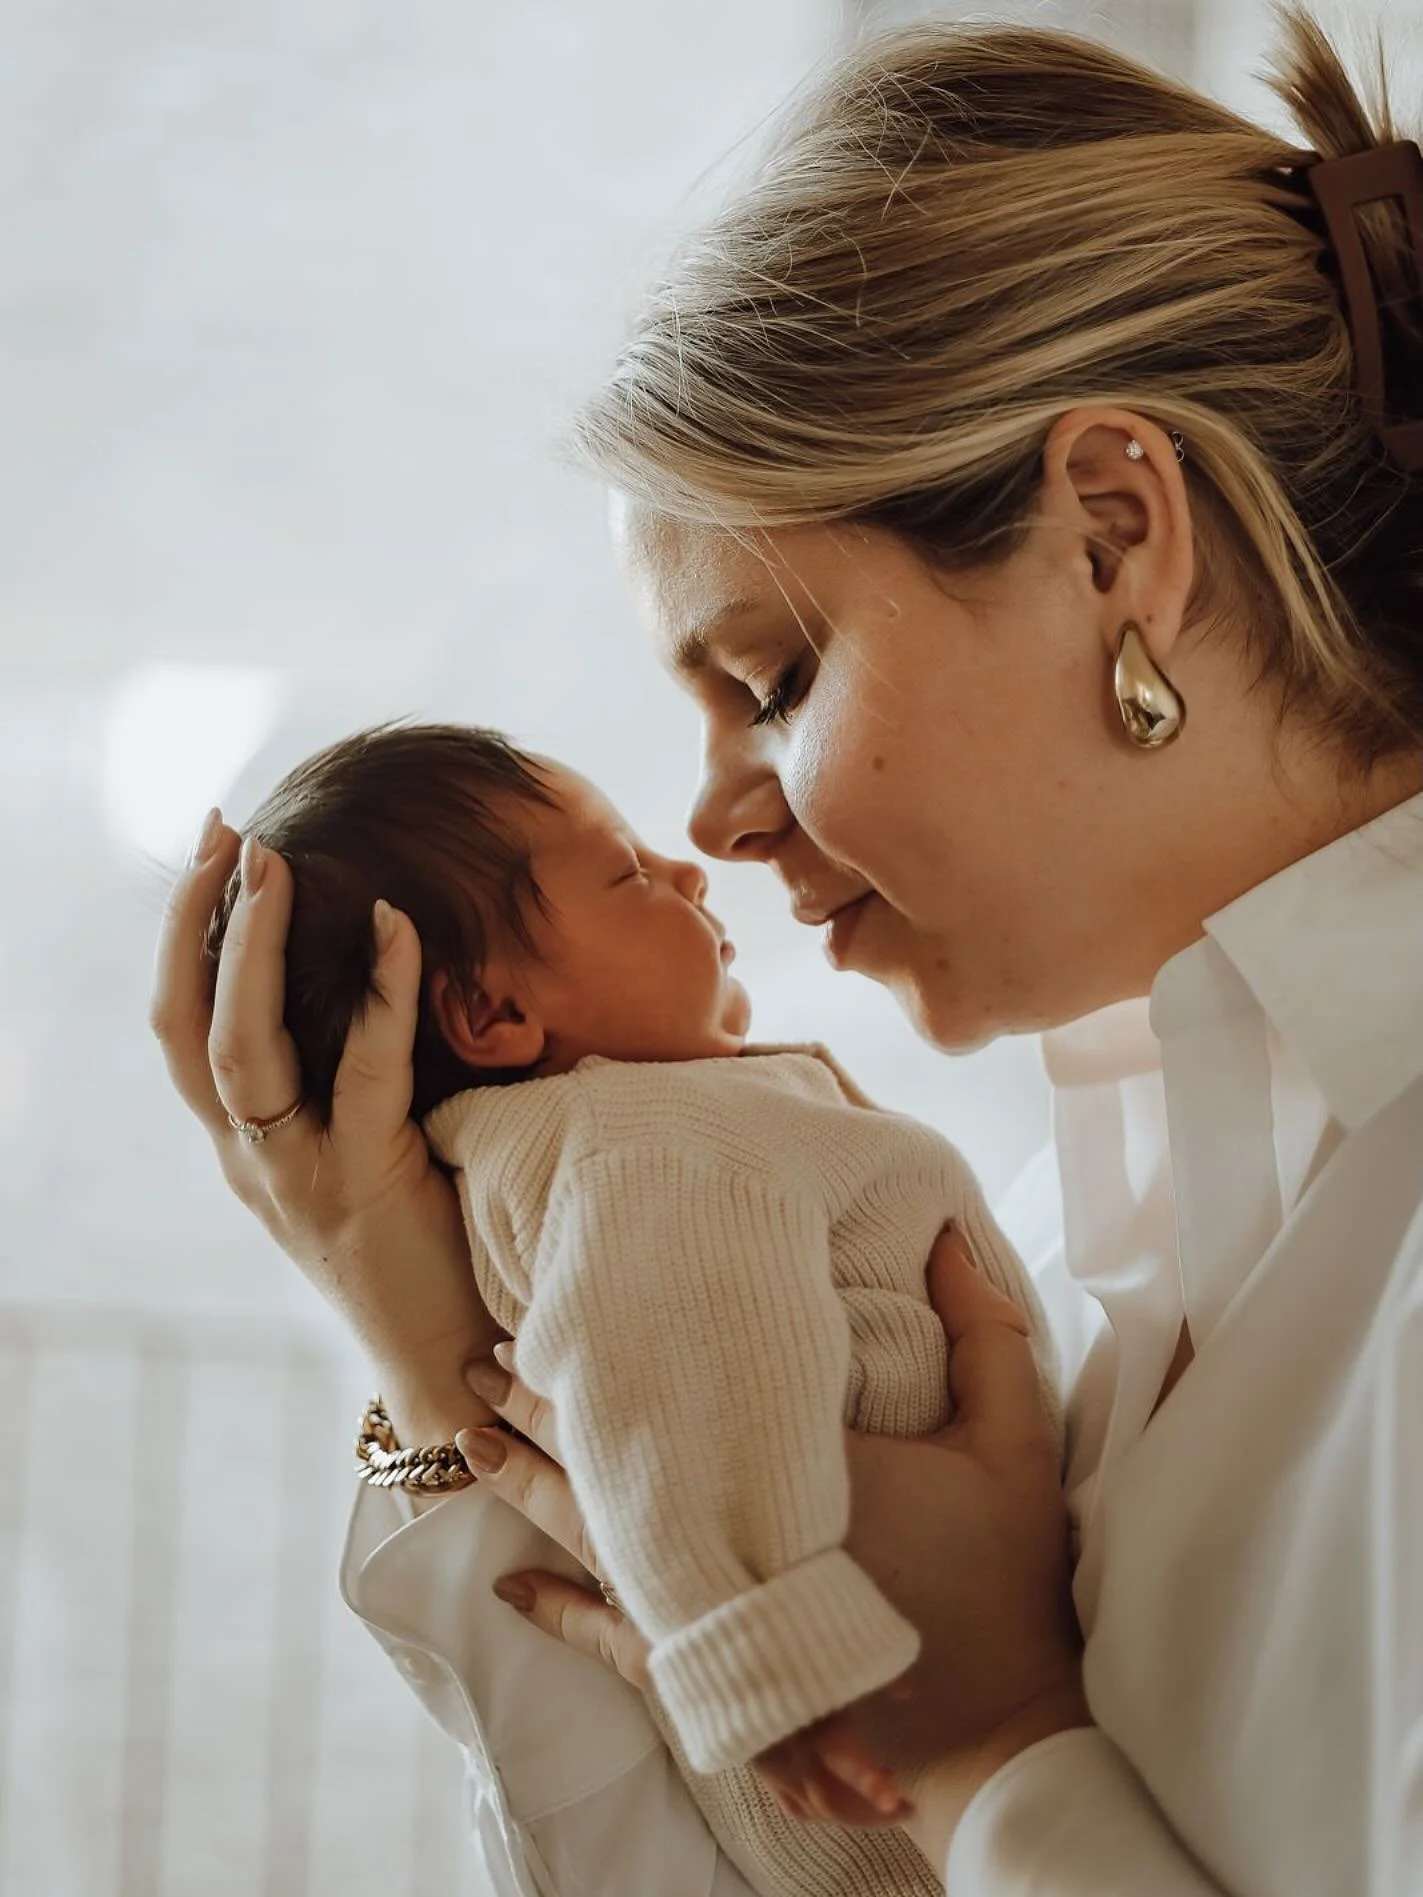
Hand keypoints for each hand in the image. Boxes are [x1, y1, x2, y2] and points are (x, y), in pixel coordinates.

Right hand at [151, 812, 501, 1442]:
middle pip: (187, 1028)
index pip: (184, 1031)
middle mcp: (252, 1159)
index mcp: (248, 1148)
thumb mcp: (365, 1159)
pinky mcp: (364, 1183)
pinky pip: (364, 1071)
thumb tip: (378, 989)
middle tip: (221, 833)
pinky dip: (382, 991)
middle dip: (196, 924)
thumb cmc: (428, 1250)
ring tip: (271, 862)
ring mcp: (299, 1175)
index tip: (210, 856)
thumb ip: (348, 1089)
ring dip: (250, 947)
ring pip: (241, 1048)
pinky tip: (396, 924)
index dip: (185, 944)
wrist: (456, 1366)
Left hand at [457, 1230, 1088, 1860]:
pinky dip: (559, 1612)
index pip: (682, 1400)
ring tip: (471, 1443)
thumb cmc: (1002, 1586)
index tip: (550, 1307)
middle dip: (541, 1412)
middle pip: (616, 1463)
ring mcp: (715, 1614)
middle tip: (475, 1365)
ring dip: (531, 1489)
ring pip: (597, 1541)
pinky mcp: (713, 1672)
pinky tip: (513, 1589)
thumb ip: (990, 1342)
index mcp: (797, 1472)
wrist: (993, 1735)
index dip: (607, 1355)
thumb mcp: (1013, 1450)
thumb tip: (954, 1240)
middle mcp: (735, 1541)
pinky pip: (613, 1639)